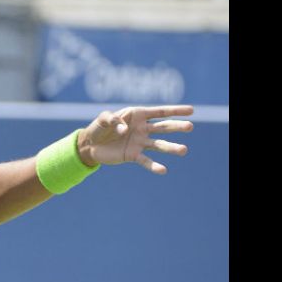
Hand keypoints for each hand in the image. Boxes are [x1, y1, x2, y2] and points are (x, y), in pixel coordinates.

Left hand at [77, 105, 193, 173]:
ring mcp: (139, 142)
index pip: (159, 112)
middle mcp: (142, 128)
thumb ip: (113, 120)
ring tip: (184, 150)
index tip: (192, 111)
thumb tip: (124, 130)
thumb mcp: (103, 119)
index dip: (175, 111)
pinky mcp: (133, 155)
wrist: (90, 145)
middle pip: (163, 127)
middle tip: (190, 127)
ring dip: (171, 148)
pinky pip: (145, 161)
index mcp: (137, 115)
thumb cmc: (98, 128)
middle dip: (177, 126)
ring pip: (159, 145)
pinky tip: (163, 170)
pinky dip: (154, 166)